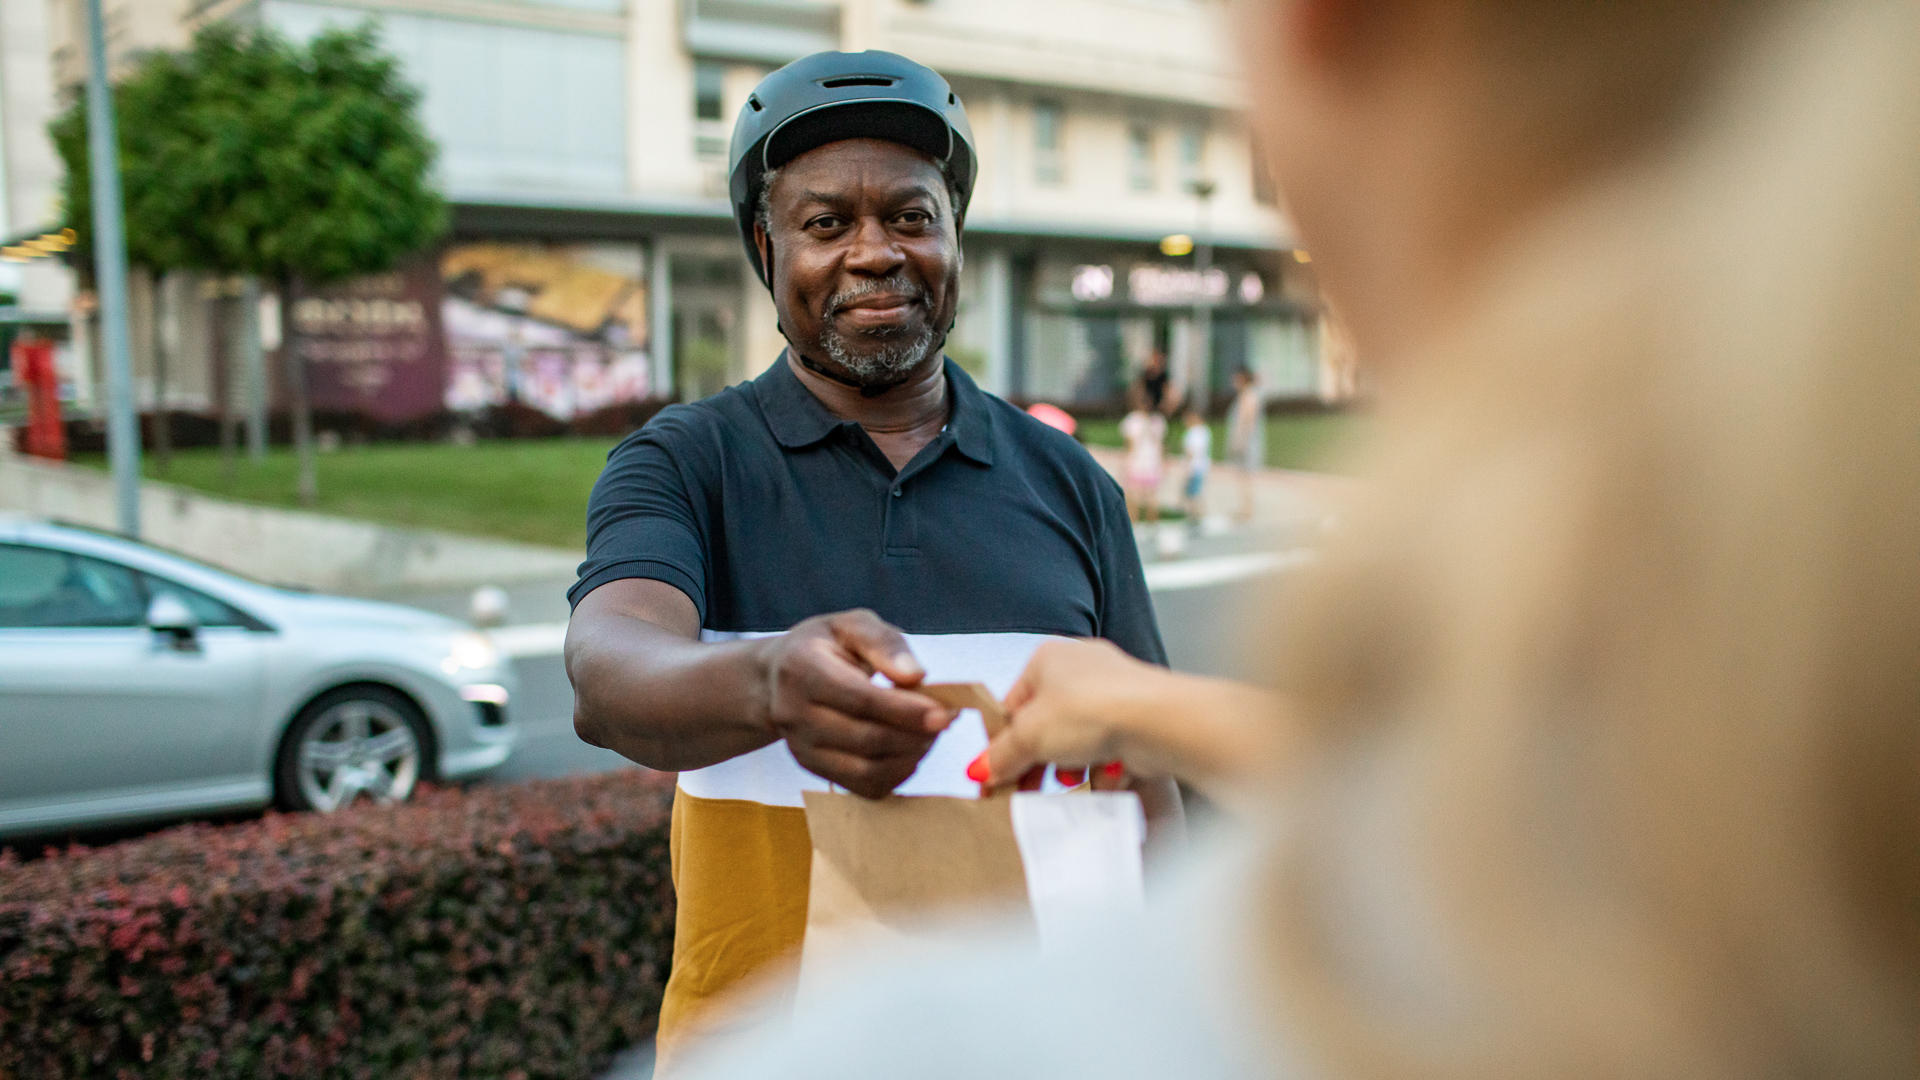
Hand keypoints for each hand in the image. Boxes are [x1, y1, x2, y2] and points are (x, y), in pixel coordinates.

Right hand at [760, 609, 957, 798]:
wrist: (780, 677)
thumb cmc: (826, 646)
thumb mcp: (853, 625)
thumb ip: (885, 644)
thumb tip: (915, 675)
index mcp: (801, 669)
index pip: (859, 699)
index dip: (905, 710)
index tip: (943, 712)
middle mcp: (793, 714)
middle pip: (865, 739)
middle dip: (914, 734)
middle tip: (945, 719)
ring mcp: (802, 748)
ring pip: (866, 770)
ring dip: (910, 756)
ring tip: (930, 733)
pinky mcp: (815, 771)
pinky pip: (864, 787)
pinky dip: (897, 774)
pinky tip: (910, 751)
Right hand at [984, 638, 1164, 788]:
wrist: (1155, 720)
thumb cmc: (1091, 709)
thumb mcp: (1029, 736)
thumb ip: (1002, 754)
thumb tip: (980, 769)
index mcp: (1047, 659)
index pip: (1013, 704)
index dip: (1003, 741)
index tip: (996, 771)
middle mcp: (1080, 668)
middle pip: (1046, 724)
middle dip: (1038, 760)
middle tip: (1026, 789)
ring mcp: (1112, 691)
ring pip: (1078, 738)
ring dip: (1071, 766)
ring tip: (1072, 782)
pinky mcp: (1136, 716)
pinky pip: (1108, 747)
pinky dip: (1103, 766)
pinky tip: (1104, 777)